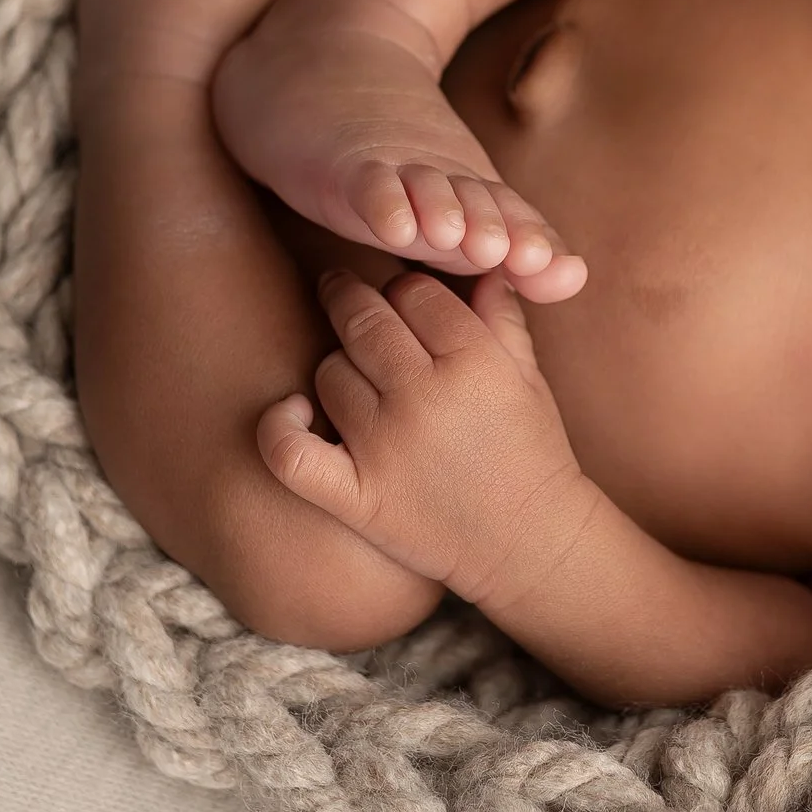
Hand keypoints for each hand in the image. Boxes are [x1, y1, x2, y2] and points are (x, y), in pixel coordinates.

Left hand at [256, 268, 586, 607]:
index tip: (405, 302)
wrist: (531, 543)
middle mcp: (424, 396)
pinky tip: (291, 411)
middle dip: (353, 300)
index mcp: (474, 360)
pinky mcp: (357, 496)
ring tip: (357, 379)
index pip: (413, 291)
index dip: (407, 290)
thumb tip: (479, 268)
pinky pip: (289, 451)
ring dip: (337, 367)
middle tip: (346, 296)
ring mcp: (384, 446)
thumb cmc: (533, 453)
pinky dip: (278, 426)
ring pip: (328, 371)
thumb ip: (501, 318)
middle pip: (364, 317)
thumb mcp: (529, 378)